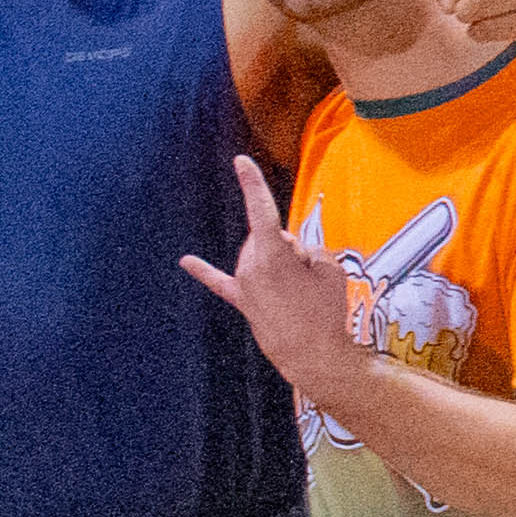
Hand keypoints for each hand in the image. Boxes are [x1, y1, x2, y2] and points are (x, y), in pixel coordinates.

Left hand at [176, 152, 359, 396]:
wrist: (314, 355)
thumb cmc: (325, 311)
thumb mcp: (329, 268)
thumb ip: (307, 248)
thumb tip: (288, 251)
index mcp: (271, 254)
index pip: (261, 210)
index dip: (251, 184)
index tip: (240, 161)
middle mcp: (249, 265)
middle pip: (270, 237)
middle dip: (291, 248)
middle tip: (309, 277)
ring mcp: (243, 284)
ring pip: (260, 255)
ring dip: (280, 265)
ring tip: (299, 293)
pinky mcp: (241, 301)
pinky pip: (219, 281)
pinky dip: (203, 271)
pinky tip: (186, 261)